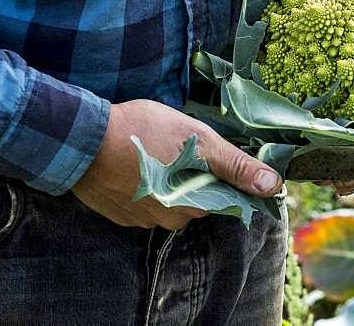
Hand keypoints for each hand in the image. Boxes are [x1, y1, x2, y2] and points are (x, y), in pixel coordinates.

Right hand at [72, 99, 283, 228]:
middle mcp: (169, 220)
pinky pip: (145, 200)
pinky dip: (146, 183)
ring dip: (171, 178)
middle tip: (180, 145)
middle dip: (196, 174)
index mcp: (193, 206)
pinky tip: (138, 163)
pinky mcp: (120, 213)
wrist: (81, 139)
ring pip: (171, 199)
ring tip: (157, 151)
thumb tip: (272, 185)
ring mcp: (141, 218)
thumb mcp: (199, 141)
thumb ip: (236, 165)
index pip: (223, 196)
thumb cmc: (144, 133)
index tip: (214, 155)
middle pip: (198, 198)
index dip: (224, 175)